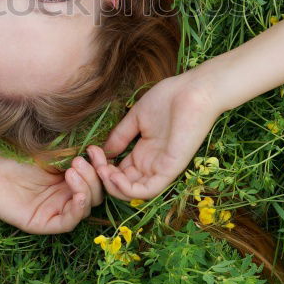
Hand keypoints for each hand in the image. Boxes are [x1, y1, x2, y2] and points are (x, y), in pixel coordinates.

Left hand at [0, 144, 103, 234]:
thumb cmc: (15, 153)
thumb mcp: (52, 150)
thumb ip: (76, 152)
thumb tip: (107, 146)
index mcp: (68, 178)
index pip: (96, 178)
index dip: (101, 166)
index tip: (96, 149)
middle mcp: (63, 196)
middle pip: (95, 194)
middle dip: (94, 177)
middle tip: (80, 161)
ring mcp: (53, 210)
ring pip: (85, 208)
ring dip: (87, 189)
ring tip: (73, 169)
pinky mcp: (42, 223)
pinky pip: (68, 222)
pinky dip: (78, 209)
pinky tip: (78, 194)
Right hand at [87, 72, 221, 201]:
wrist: (193, 91)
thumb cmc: (169, 99)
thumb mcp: (137, 118)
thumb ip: (120, 135)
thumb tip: (103, 151)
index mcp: (145, 152)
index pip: (121, 170)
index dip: (103, 166)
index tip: (91, 152)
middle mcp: (152, 163)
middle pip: (124, 184)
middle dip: (104, 177)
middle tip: (93, 162)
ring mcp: (161, 168)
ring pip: (134, 192)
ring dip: (113, 186)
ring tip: (101, 170)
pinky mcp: (171, 169)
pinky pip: (148, 190)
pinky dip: (128, 189)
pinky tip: (113, 175)